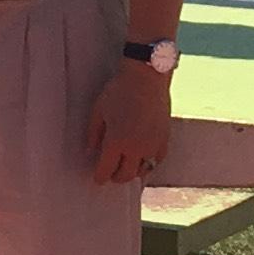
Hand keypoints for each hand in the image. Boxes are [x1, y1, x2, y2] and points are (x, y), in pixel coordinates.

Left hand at [87, 60, 172, 183]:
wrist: (147, 76)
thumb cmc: (119, 90)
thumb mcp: (98, 110)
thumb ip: (92, 134)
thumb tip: (89, 152)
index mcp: (116, 141)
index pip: (106, 170)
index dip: (100, 177)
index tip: (98, 178)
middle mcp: (135, 148)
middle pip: (125, 175)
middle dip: (116, 177)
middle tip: (111, 173)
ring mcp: (152, 144)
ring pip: (143, 170)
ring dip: (133, 171)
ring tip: (126, 165)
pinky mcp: (164, 138)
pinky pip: (157, 160)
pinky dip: (149, 162)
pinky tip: (143, 158)